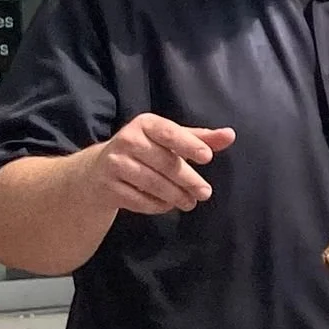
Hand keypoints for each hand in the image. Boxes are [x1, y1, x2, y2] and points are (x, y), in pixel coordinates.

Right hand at [90, 114, 235, 216]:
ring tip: (190, 202)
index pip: (169, 133)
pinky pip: (139, 200)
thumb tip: (230, 135)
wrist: (98, 171)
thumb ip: (200, 138)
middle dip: (189, 180)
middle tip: (205, 192)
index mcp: (145, 124)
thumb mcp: (170, 140)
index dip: (189, 144)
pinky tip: (168, 205)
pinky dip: (157, 205)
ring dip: (176, 196)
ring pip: (153, 183)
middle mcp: (127, 140)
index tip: (207, 157)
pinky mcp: (109, 186)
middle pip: (165, 163)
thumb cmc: (145, 152)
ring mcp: (115, 164)